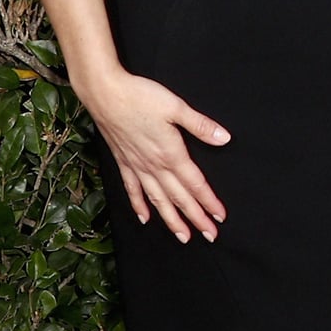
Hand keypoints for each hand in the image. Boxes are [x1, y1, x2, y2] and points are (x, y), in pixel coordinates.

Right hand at [79, 66, 230, 241]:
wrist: (106, 95)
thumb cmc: (142, 97)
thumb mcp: (177, 107)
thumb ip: (201, 126)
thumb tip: (224, 139)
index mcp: (171, 153)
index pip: (195, 184)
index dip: (208, 202)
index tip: (219, 217)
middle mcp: (154, 165)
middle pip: (179, 198)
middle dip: (196, 218)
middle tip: (210, 236)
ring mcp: (137, 166)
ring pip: (157, 200)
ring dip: (171, 219)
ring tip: (183, 236)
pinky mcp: (123, 162)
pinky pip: (133, 190)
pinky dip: (139, 205)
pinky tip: (145, 218)